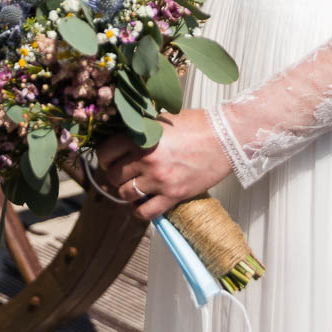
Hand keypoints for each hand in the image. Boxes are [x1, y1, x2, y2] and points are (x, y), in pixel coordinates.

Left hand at [97, 108, 234, 220]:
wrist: (226, 138)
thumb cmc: (197, 125)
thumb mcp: (162, 119)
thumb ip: (141, 130)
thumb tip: (122, 138)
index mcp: (141, 137)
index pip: (106, 152)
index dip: (105, 156)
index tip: (111, 158)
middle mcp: (147, 159)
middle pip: (113, 175)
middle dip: (115, 174)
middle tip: (124, 172)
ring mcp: (159, 180)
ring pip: (125, 194)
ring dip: (127, 191)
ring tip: (135, 186)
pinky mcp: (173, 195)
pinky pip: (145, 212)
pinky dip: (139, 211)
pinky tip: (143, 204)